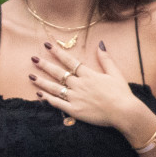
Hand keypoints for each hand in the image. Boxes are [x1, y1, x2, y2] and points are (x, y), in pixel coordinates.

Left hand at [31, 40, 155, 137]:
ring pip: (55, 88)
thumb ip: (106, 59)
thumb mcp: (115, 73)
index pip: (70, 61)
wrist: (125, 112)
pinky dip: (47, 99)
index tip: (47, 45)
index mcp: (89, 75)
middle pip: (58, 73)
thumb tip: (100, 44)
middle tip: (33, 58)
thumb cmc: (122, 93)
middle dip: (44, 65)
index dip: (57, 52)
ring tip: (30, 76)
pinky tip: (39, 94)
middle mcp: (79, 85)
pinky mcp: (75, 110)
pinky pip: (58, 103)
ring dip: (42, 82)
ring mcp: (76, 98)